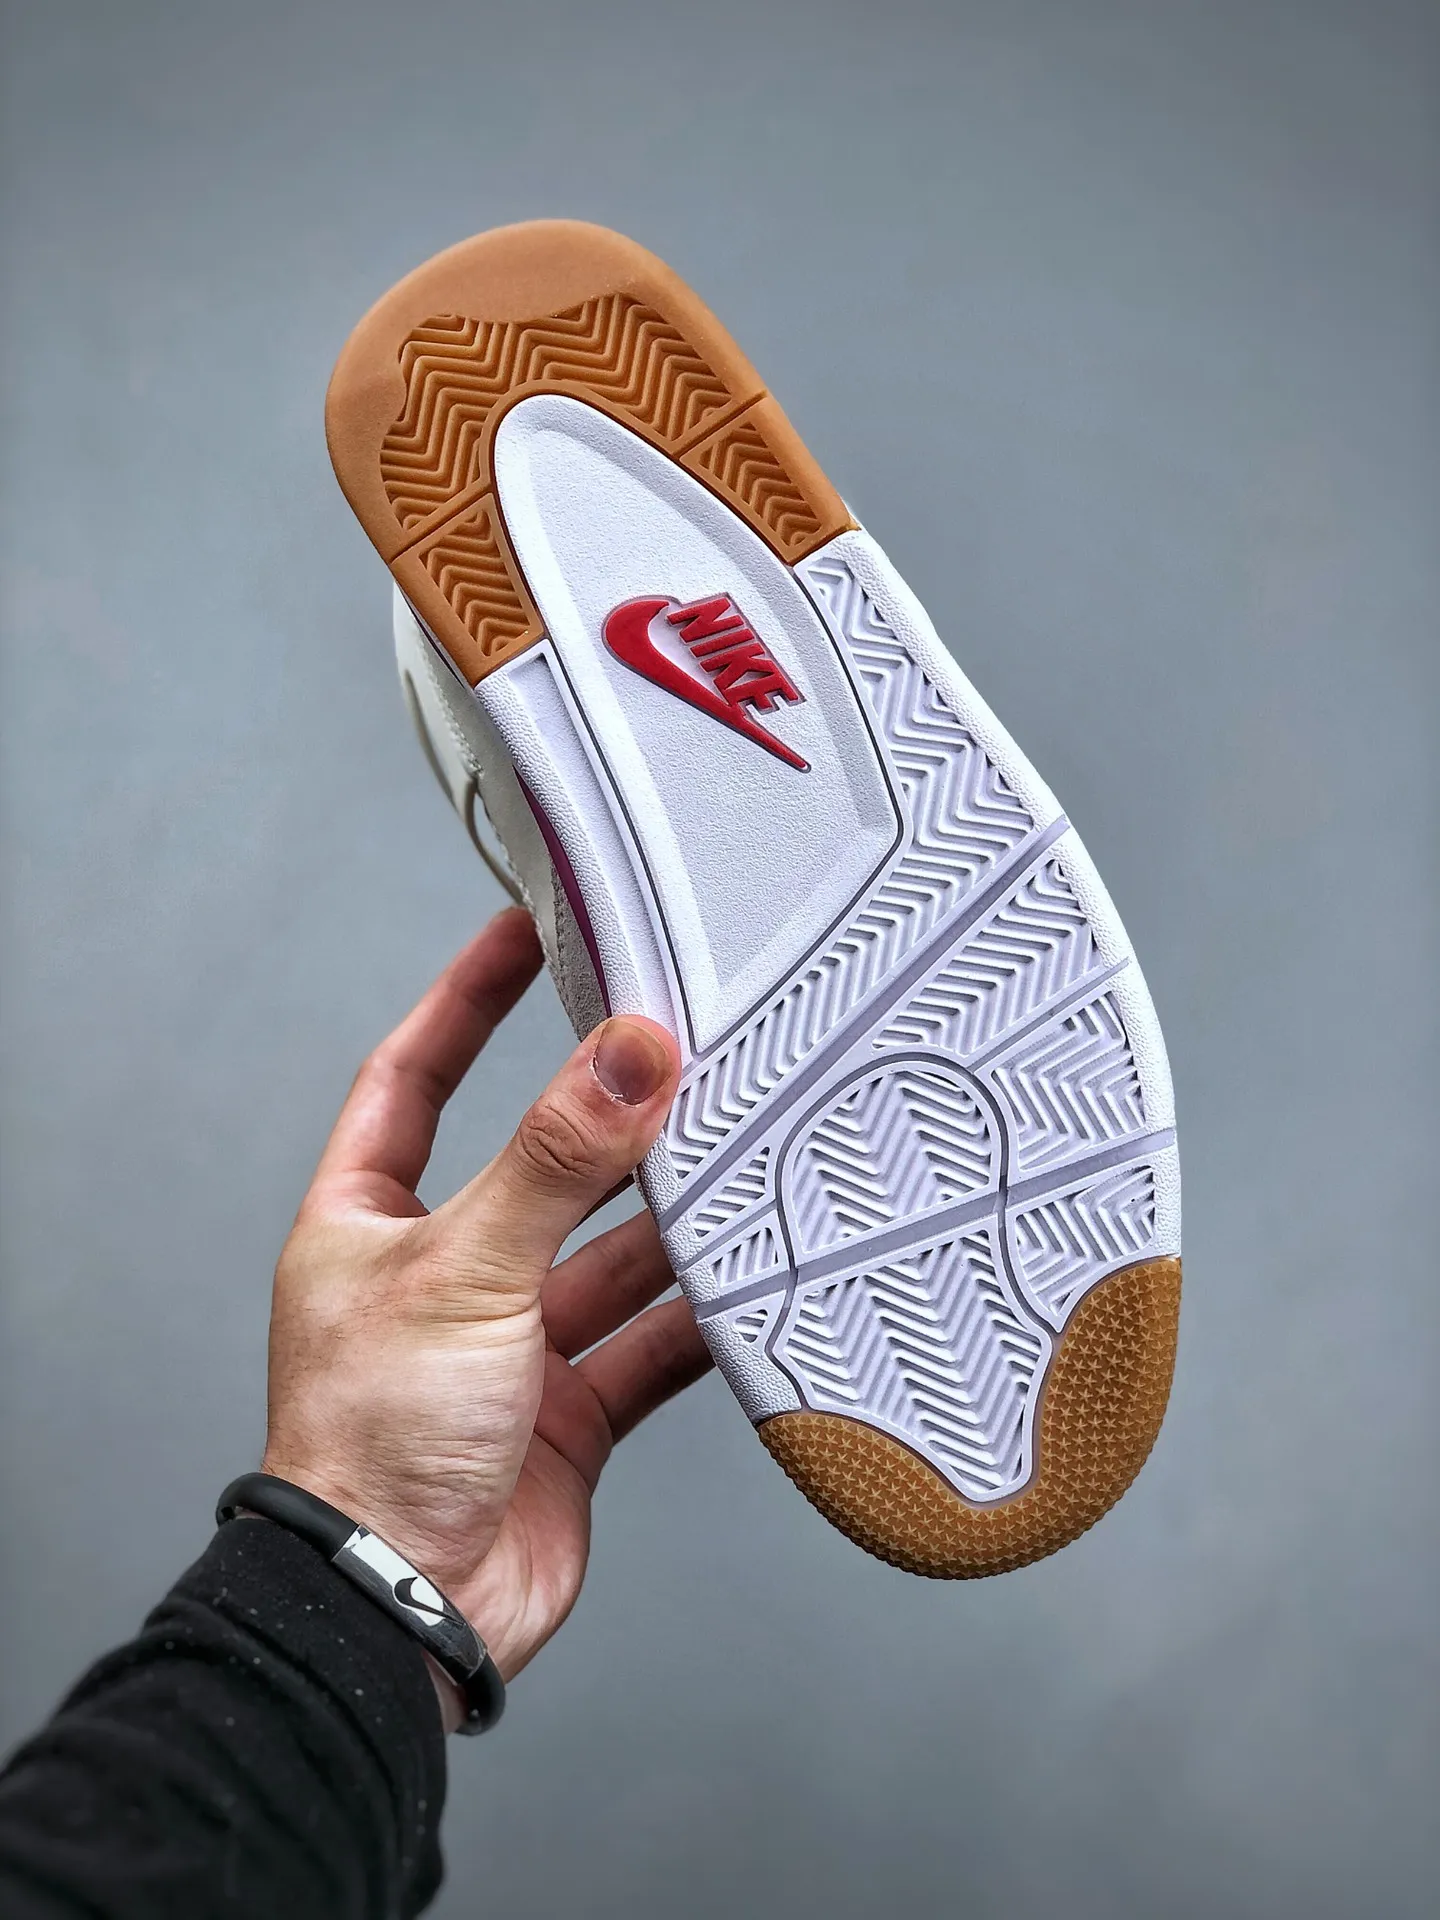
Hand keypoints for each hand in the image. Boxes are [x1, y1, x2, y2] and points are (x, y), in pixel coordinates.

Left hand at [261, 907, 711, 1695]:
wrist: (401, 1613)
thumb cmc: (372, 1445)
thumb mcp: (464, 1270)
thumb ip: (557, 1159)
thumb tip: (630, 1052)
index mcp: (368, 1222)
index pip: (416, 1074)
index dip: (467, 998)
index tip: (526, 928)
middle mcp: (441, 1274)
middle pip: (538, 1164)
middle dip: (608, 1117)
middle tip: (683, 1046)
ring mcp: (509, 1346)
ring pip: (607, 1255)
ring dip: (668, 1218)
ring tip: (742, 1153)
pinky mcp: (569, 1412)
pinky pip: (648, 1342)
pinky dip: (698, 1315)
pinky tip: (749, 1279)